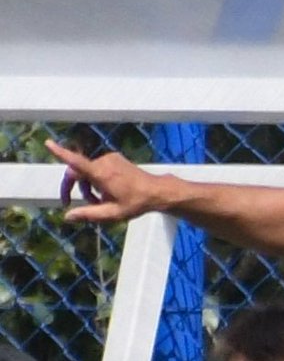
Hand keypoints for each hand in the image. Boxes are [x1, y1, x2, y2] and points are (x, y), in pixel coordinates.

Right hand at [46, 141, 169, 224]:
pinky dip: (95, 179)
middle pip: (77, 172)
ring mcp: (109, 158)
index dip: (60, 153)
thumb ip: (89, 214)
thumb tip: (67, 217)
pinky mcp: (114, 158)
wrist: (157, 192)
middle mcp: (103, 162)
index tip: (48, 143)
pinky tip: (106, 191)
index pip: (77, 162)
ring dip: (87, 186)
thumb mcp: (112, 213)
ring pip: (87, 171)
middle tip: (69, 203)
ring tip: (98, 201)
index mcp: (101, 174)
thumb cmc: (136, 203)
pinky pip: (97, 167)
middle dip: (73, 187)